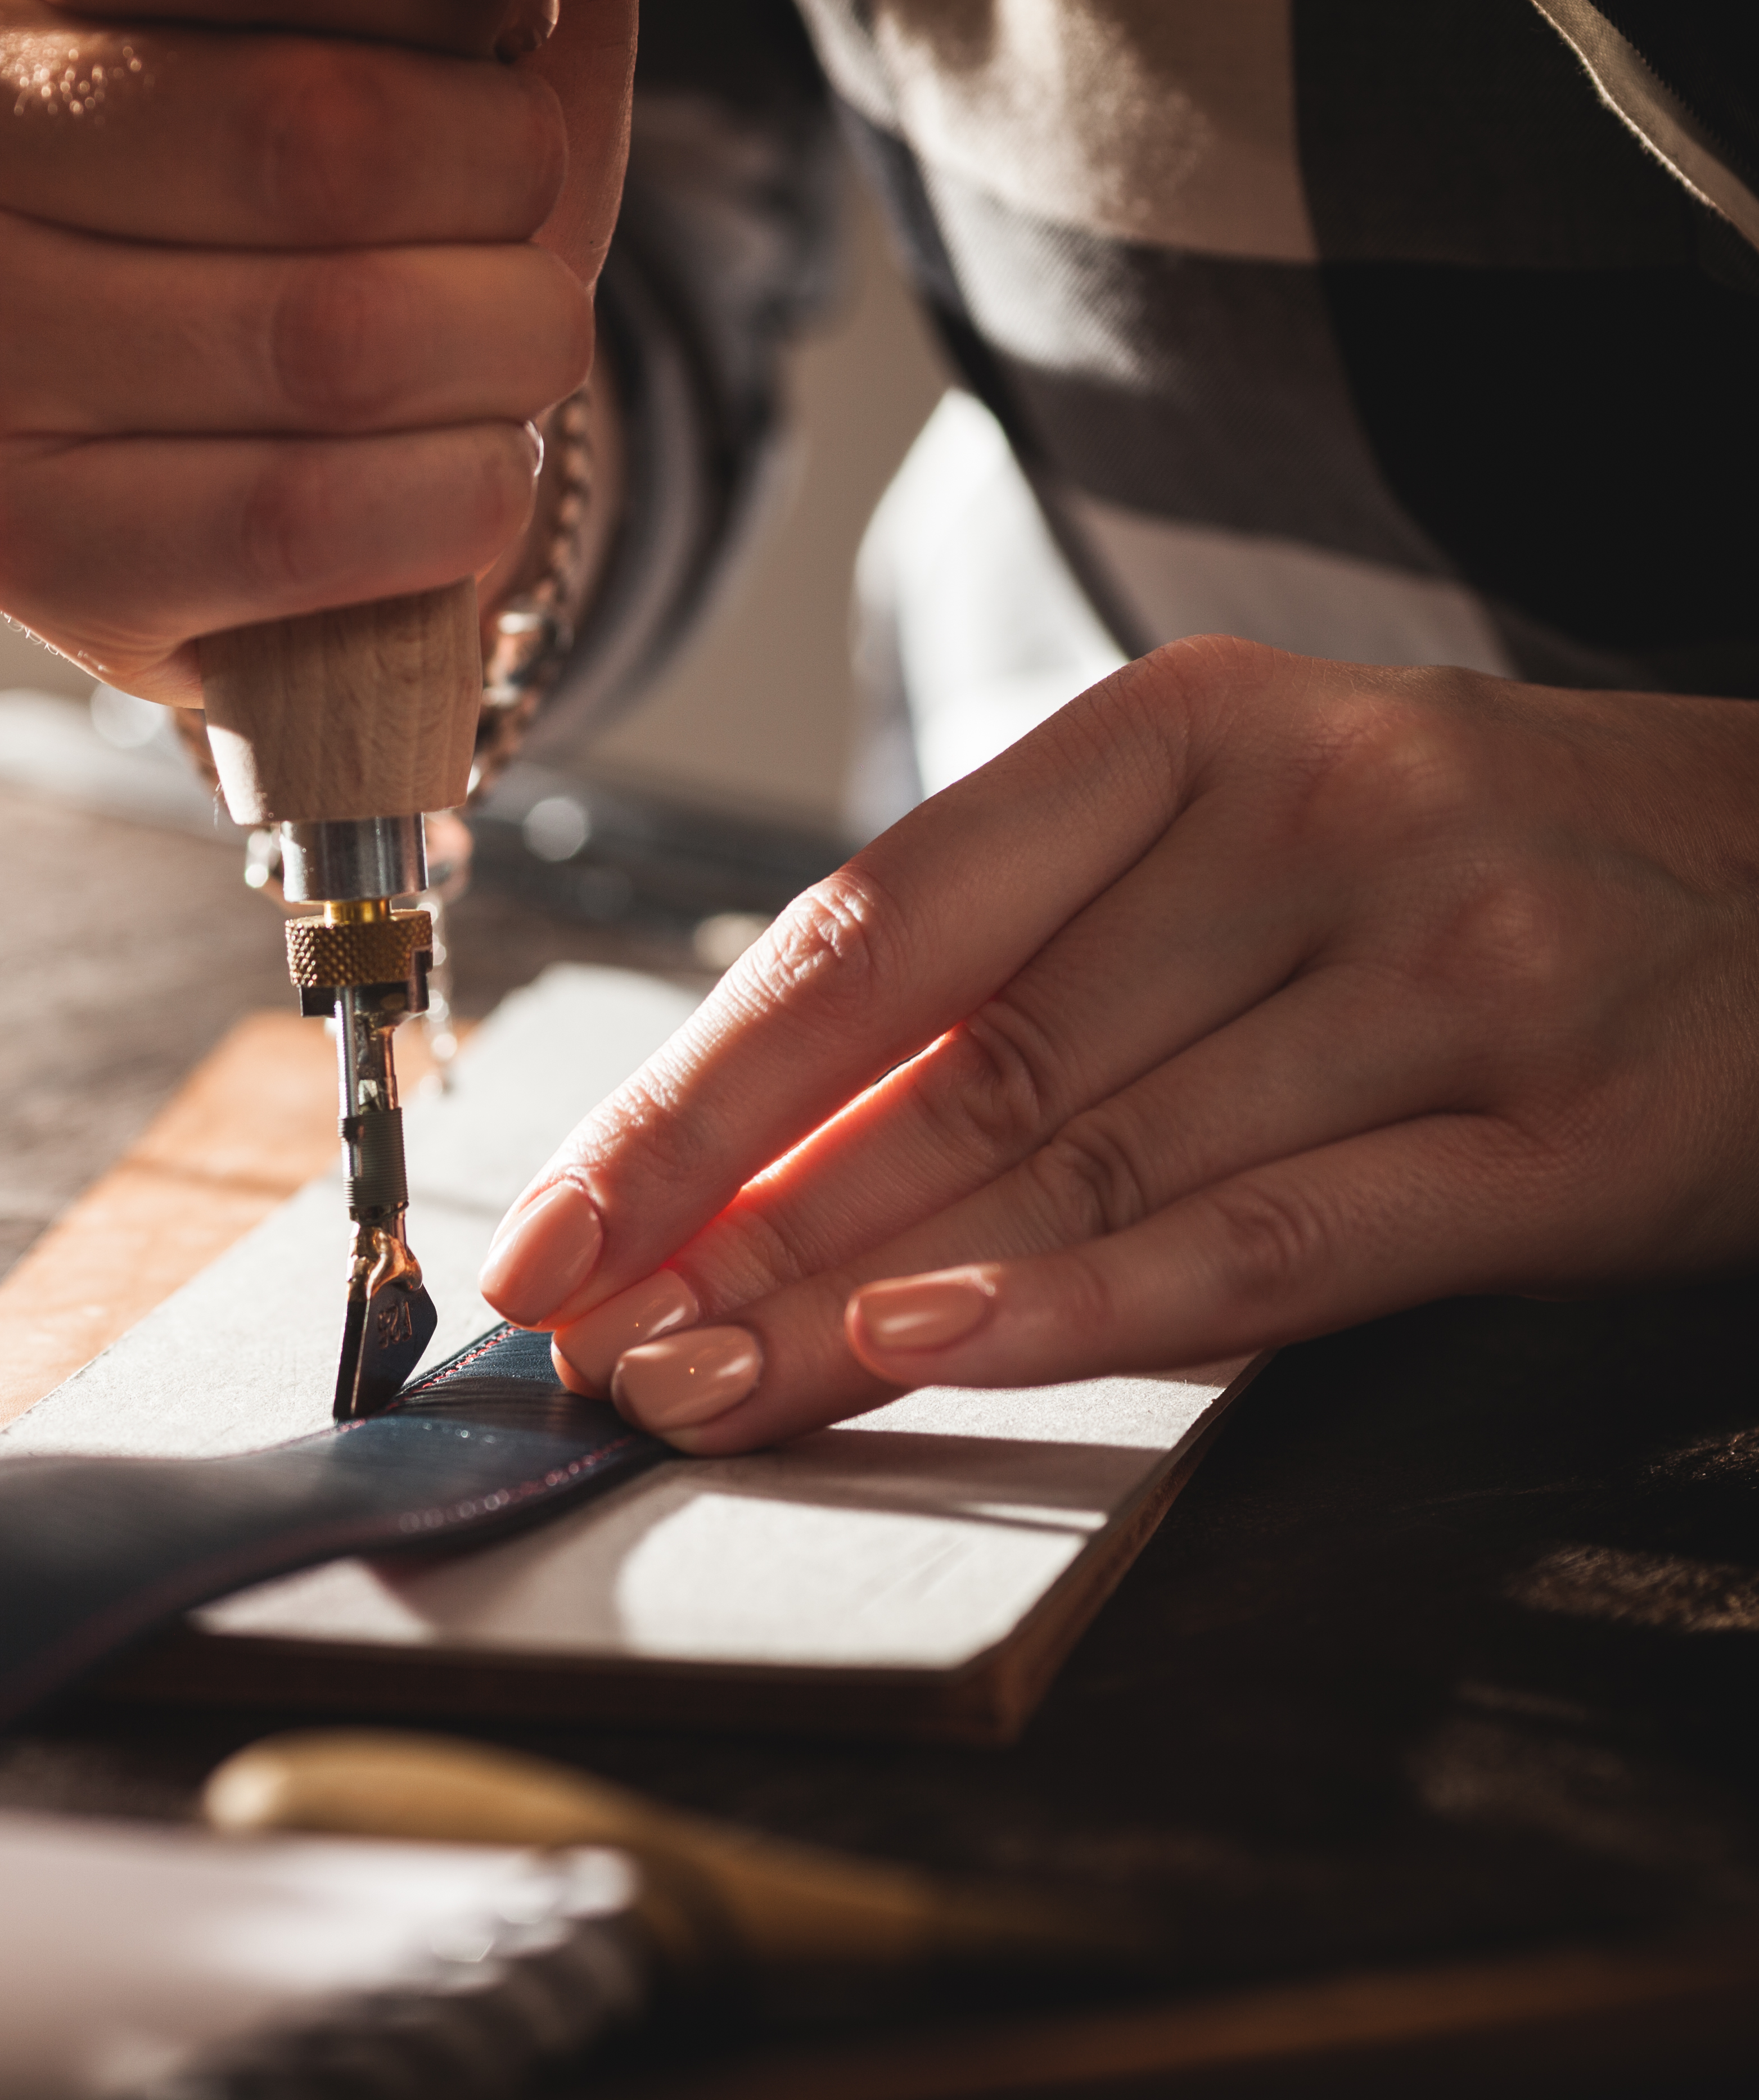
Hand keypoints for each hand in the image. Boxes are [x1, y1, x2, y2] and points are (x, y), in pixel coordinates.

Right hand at [0, 0, 634, 702]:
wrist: (262, 444)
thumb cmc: (336, 195)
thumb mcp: (396, 19)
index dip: (459, 12)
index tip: (496, 42)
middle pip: (326, 141)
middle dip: (502, 178)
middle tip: (515, 210)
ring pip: (333, 346)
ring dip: (504, 348)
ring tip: (495, 344)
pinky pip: (299, 522)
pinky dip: (459, 498)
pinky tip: (457, 471)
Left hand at [479, 637, 1758, 1450]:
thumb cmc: (1467, 870)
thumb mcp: (1236, 851)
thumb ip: (1023, 981)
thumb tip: (760, 1164)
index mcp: (1186, 732)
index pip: (874, 928)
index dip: (698, 1093)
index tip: (558, 1219)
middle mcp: (1314, 821)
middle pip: (956, 1066)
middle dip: (743, 1227)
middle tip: (592, 1344)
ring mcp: (1451, 967)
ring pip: (1086, 1165)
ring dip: (860, 1299)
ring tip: (696, 1390)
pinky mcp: (1565, 1131)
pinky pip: (1275, 1240)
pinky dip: (1089, 1304)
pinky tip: (925, 1351)